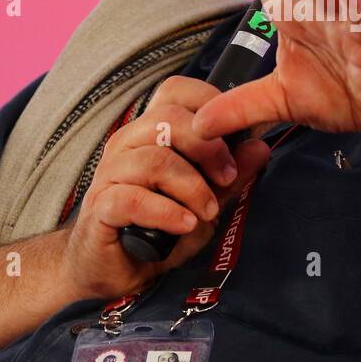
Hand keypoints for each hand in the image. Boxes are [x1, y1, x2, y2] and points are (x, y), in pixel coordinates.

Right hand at [62, 76, 270, 300]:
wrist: (115, 270)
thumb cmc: (158, 229)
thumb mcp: (205, 202)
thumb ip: (231, 177)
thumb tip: (260, 147)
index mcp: (150, 133)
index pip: (175, 91)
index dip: (208, 101)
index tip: (234, 135)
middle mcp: (127, 144)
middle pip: (168, 119)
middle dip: (208, 148)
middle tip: (228, 178)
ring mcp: (110, 174)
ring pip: (155, 161)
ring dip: (192, 188)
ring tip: (208, 212)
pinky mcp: (100, 207)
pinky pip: (134, 198)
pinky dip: (167, 212)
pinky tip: (185, 225)